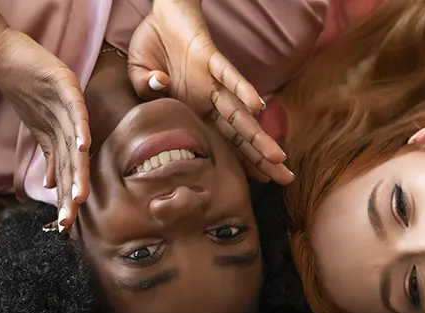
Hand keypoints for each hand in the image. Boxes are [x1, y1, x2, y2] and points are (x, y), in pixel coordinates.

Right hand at [0, 29, 89, 230]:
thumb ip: (49, 154)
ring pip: (76, 143)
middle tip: (71, 221)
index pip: (67, 172)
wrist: (4, 52)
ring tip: (79, 196)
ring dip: (78, 169)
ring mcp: (68, 105)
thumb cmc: (24, 86)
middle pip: (74, 163)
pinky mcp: (64, 85)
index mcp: (63, 135)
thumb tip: (52, 185)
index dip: (66, 198)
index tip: (65, 227)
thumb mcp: (37, 125)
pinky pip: (75, 110)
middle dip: (74, 193)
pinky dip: (79, 128)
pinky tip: (83, 146)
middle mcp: (70, 123)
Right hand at [127, 0, 292, 183]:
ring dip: (257, 134)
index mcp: (193, 111)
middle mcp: (208, 100)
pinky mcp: (210, 57)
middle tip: (286, 178)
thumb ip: (144, 89)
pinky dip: (242, 89)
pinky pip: (228, 75)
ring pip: (238, 112)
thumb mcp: (138, 74)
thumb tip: (159, 86)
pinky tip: (258, 105)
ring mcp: (211, 80)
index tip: (262, 183)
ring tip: (277, 156)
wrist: (161, 13)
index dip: (240, 162)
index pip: (221, 142)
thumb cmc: (153, 48)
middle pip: (238, 134)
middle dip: (261, 157)